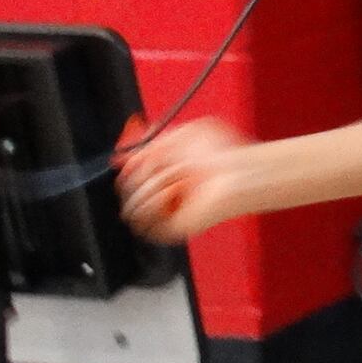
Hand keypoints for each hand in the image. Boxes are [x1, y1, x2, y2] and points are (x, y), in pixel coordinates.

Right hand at [114, 117, 256, 240]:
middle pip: (125, 187)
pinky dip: (158, 200)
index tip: (130, 155)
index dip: (127, 164)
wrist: (239, 171)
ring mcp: (163, 212)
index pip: (126, 175)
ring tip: (181, 177)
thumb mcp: (181, 133)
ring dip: (155, 184)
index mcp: (160, 173)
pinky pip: (142, 220)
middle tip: (167, 162)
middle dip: (145, 169)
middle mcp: (159, 193)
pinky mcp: (168, 229)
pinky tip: (178, 190)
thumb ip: (148, 143)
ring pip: (131, 203)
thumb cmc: (221, 152)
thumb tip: (122, 156)